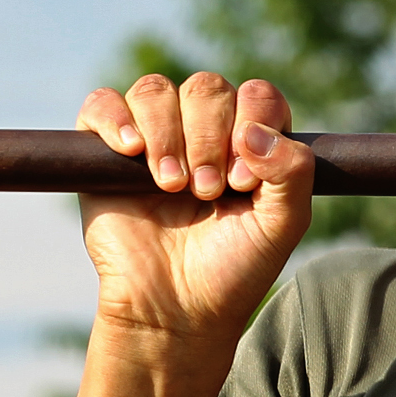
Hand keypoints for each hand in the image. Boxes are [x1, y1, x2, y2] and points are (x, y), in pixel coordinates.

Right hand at [74, 73, 313, 343]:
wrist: (175, 309)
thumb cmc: (233, 267)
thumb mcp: (282, 224)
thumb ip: (293, 172)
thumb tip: (254, 130)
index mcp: (249, 139)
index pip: (256, 95)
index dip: (253, 125)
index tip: (244, 181)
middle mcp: (202, 128)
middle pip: (206, 88)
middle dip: (209, 137)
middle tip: (207, 192)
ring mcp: (153, 136)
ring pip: (155, 90)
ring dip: (167, 134)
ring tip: (172, 186)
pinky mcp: (104, 152)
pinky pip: (102, 103)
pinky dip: (116, 118)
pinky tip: (132, 151)